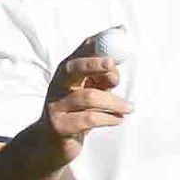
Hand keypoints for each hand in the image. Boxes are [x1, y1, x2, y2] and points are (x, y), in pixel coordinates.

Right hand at [32, 36, 132, 169]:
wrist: (50, 145)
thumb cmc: (76, 114)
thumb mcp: (90, 93)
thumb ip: (102, 79)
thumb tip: (117, 63)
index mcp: (66, 74)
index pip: (80, 51)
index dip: (99, 41)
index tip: (119, 33)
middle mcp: (57, 86)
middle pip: (73, 68)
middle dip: (94, 64)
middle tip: (114, 66)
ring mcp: (56, 106)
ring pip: (87, 97)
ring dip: (113, 101)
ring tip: (129, 107)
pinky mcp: (59, 126)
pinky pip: (88, 119)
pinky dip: (109, 118)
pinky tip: (118, 120)